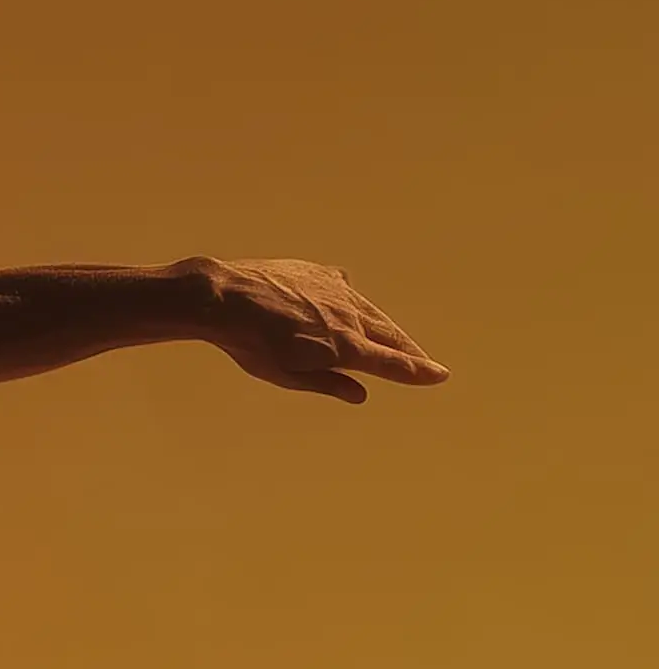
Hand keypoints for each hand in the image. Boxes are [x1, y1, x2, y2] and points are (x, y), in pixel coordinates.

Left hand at [190, 256, 448, 402]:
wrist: (227, 298)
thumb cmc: (252, 345)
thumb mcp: (288, 376)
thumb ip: (328, 383)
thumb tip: (361, 394)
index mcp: (345, 345)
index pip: (391, 362)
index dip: (417, 371)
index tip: (440, 376)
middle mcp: (349, 315)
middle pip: (389, 335)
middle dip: (408, 351)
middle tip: (425, 363)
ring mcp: (336, 290)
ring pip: (370, 311)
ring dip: (385, 327)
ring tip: (396, 339)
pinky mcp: (319, 274)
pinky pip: (343, 290)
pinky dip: (351, 303)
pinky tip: (349, 303)